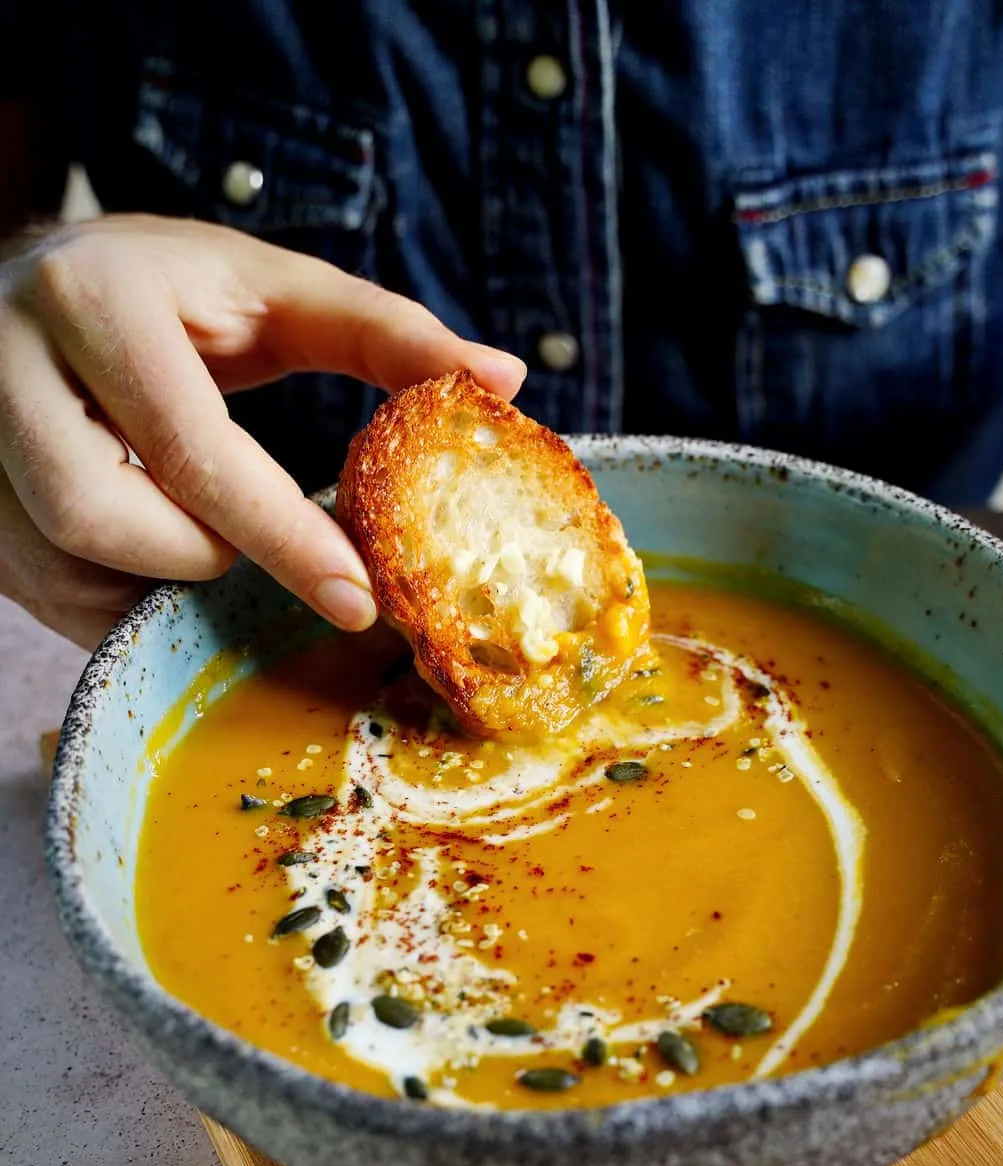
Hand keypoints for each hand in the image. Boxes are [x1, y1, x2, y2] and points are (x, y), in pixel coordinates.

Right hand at [0, 214, 525, 645]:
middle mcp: (8, 360)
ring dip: (154, 576)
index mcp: (97, 299)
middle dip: (200, 552)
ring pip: (63, 562)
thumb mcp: (275, 289)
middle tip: (248, 539)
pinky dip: (115, 596)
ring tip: (194, 528)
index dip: (281, 533)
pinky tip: (149, 551)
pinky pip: (42, 590)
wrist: (42, 282)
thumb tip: (505, 378)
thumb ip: (387, 333)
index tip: (355, 597)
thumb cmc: (173, 291)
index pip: (192, 446)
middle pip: (101, 517)